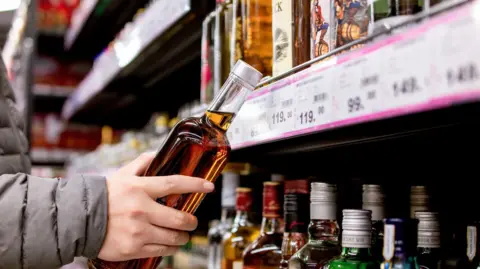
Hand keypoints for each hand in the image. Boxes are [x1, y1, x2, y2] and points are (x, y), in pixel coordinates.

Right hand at [98, 152, 214, 260]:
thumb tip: (156, 155)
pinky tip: (168, 243)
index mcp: (140, 189)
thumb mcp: (121, 175)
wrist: (77, 220)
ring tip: (181, 234)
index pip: (174, 184)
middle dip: (191, 221)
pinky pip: (161, 250)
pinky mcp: (133, 248)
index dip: (195, 185)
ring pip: (174, 237)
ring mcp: (138, 231)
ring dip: (182, 237)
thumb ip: (141, 164)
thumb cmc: (101, 196)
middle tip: (192, 221)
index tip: (208, 187)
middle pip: (180, 218)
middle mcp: (141, 210)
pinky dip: (169, 247)